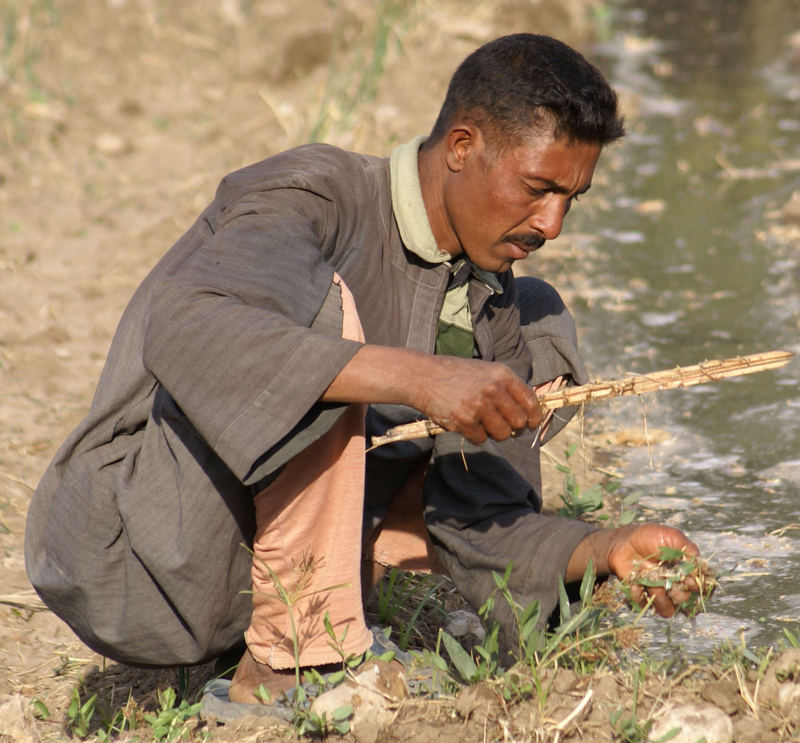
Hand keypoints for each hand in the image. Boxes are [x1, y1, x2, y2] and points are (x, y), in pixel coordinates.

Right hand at [322, 345, 541, 444]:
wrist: (423, 377)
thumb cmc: (455, 375)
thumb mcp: (485, 371)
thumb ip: (505, 388)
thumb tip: (527, 413)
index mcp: (502, 375)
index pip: (530, 402)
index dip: (534, 417)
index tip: (530, 424)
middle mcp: (493, 389)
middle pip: (518, 422)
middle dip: (514, 429)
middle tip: (505, 428)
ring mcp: (479, 406)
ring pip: (502, 434)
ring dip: (495, 434)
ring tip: (483, 425)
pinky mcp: (465, 421)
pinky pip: (481, 439)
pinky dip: (476, 436)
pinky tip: (466, 425)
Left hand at [606, 524, 700, 616]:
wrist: (624, 542)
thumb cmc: (649, 537)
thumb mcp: (671, 536)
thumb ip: (687, 548)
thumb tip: (699, 562)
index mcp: (684, 572)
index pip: (698, 587)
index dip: (696, 586)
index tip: (688, 580)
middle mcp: (673, 584)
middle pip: (684, 600)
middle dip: (678, 593)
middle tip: (668, 581)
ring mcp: (657, 591)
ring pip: (667, 609)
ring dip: (660, 597)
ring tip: (651, 582)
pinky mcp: (641, 595)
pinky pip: (644, 605)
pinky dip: (639, 595)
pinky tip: (635, 583)